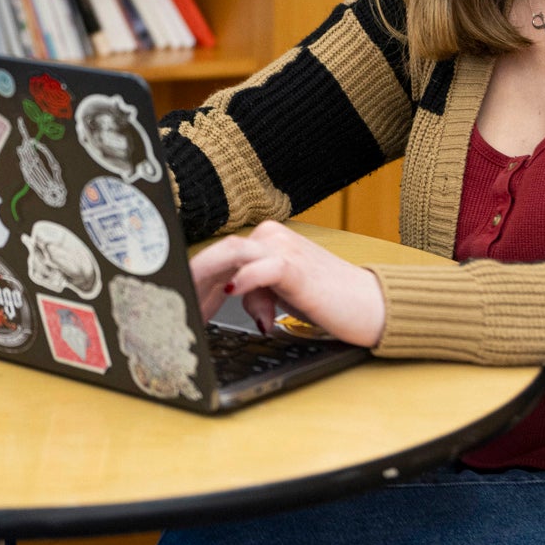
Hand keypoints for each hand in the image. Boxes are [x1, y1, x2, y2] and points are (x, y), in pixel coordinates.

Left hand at [189, 220, 386, 347]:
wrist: (368, 306)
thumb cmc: (327, 299)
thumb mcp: (280, 296)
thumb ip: (254, 293)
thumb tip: (232, 296)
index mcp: (265, 241)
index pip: (220, 257)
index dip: (195, 279)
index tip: (179, 301)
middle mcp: (271, 238)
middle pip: (219, 253)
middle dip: (193, 281)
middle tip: (176, 304)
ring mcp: (283, 249)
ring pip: (232, 253)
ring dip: (206, 278)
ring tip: (190, 299)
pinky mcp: (295, 267)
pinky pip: (261, 268)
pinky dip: (243, 280)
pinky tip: (229, 290)